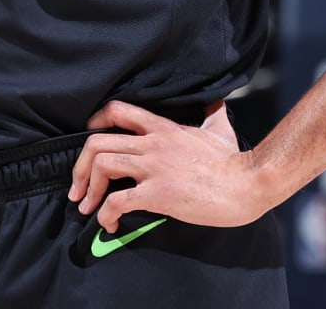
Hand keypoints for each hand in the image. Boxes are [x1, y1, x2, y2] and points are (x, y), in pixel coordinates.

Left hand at [68, 100, 271, 232]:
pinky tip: (110, 224)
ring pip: (102, 165)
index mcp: (163, 128)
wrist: (247, 184)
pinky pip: (117, 202)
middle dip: (80, 167)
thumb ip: (212, 113)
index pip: (117, 110)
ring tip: (87, 207)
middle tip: (78, 189)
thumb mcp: (219, 129)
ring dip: (88, 189)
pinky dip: (105, 215)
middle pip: (97, 142)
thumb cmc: (233, 161)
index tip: (87, 141)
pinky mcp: (158, 194)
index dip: (94, 123)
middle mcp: (153, 144)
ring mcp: (154, 168)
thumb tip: (217, 101)